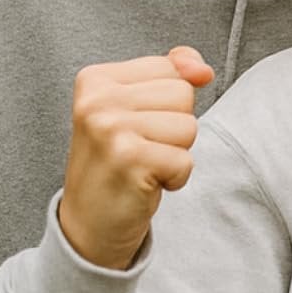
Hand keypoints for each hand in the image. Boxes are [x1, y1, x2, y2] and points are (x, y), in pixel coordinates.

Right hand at [58, 47, 213, 270]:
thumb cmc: (119, 159)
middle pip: (183, 94)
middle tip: (140, 149)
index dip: (167, 103)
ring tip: (142, 165)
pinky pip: (185, 160)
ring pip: (189, 126)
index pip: (172, 68)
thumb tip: (203, 71)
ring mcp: (109, 130)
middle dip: (174, 126)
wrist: (88, 223)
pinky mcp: (128, 160)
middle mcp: (96, 101)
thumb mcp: (137, 106)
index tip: (135, 125)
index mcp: (95, 79)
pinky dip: (175, 178)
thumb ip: (173, 71)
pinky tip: (145, 184)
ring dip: (175, 152)